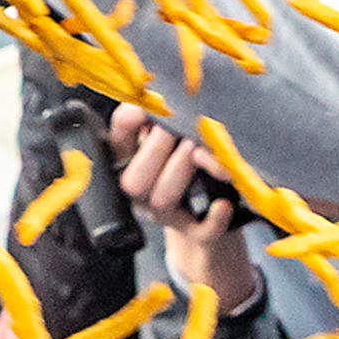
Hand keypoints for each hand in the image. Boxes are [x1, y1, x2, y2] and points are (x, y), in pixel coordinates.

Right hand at [111, 105, 255, 310]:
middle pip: (132, 181)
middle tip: (182, 132)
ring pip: (161, 200)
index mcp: (131, 161)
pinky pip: (200, 230)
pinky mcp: (195, 233)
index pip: (115, 144)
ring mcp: (167, 216)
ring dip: (183, 170)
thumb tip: (154, 105)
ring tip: (202, 152)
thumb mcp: (173, 132)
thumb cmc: (189, 157)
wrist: (211, 204)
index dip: (126, 127)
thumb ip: (161, 115)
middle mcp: (142, 191)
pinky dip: (213, 218)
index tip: (144, 110)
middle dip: (158, 150)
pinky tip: (223, 204)